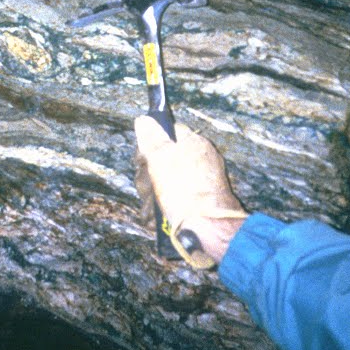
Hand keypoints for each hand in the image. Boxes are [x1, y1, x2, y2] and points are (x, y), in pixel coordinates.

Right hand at [134, 116, 247, 266]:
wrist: (208, 229)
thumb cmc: (184, 191)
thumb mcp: (161, 158)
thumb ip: (151, 137)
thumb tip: (144, 119)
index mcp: (193, 144)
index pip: (165, 133)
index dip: (148, 147)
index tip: (141, 161)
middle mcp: (198, 160)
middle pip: (161, 161)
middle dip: (148, 177)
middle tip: (148, 189)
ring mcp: (199, 183)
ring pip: (165, 183)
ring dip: (152, 197)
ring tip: (152, 211)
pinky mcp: (197, 203)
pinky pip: (174, 200)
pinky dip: (163, 209)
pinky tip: (157, 219)